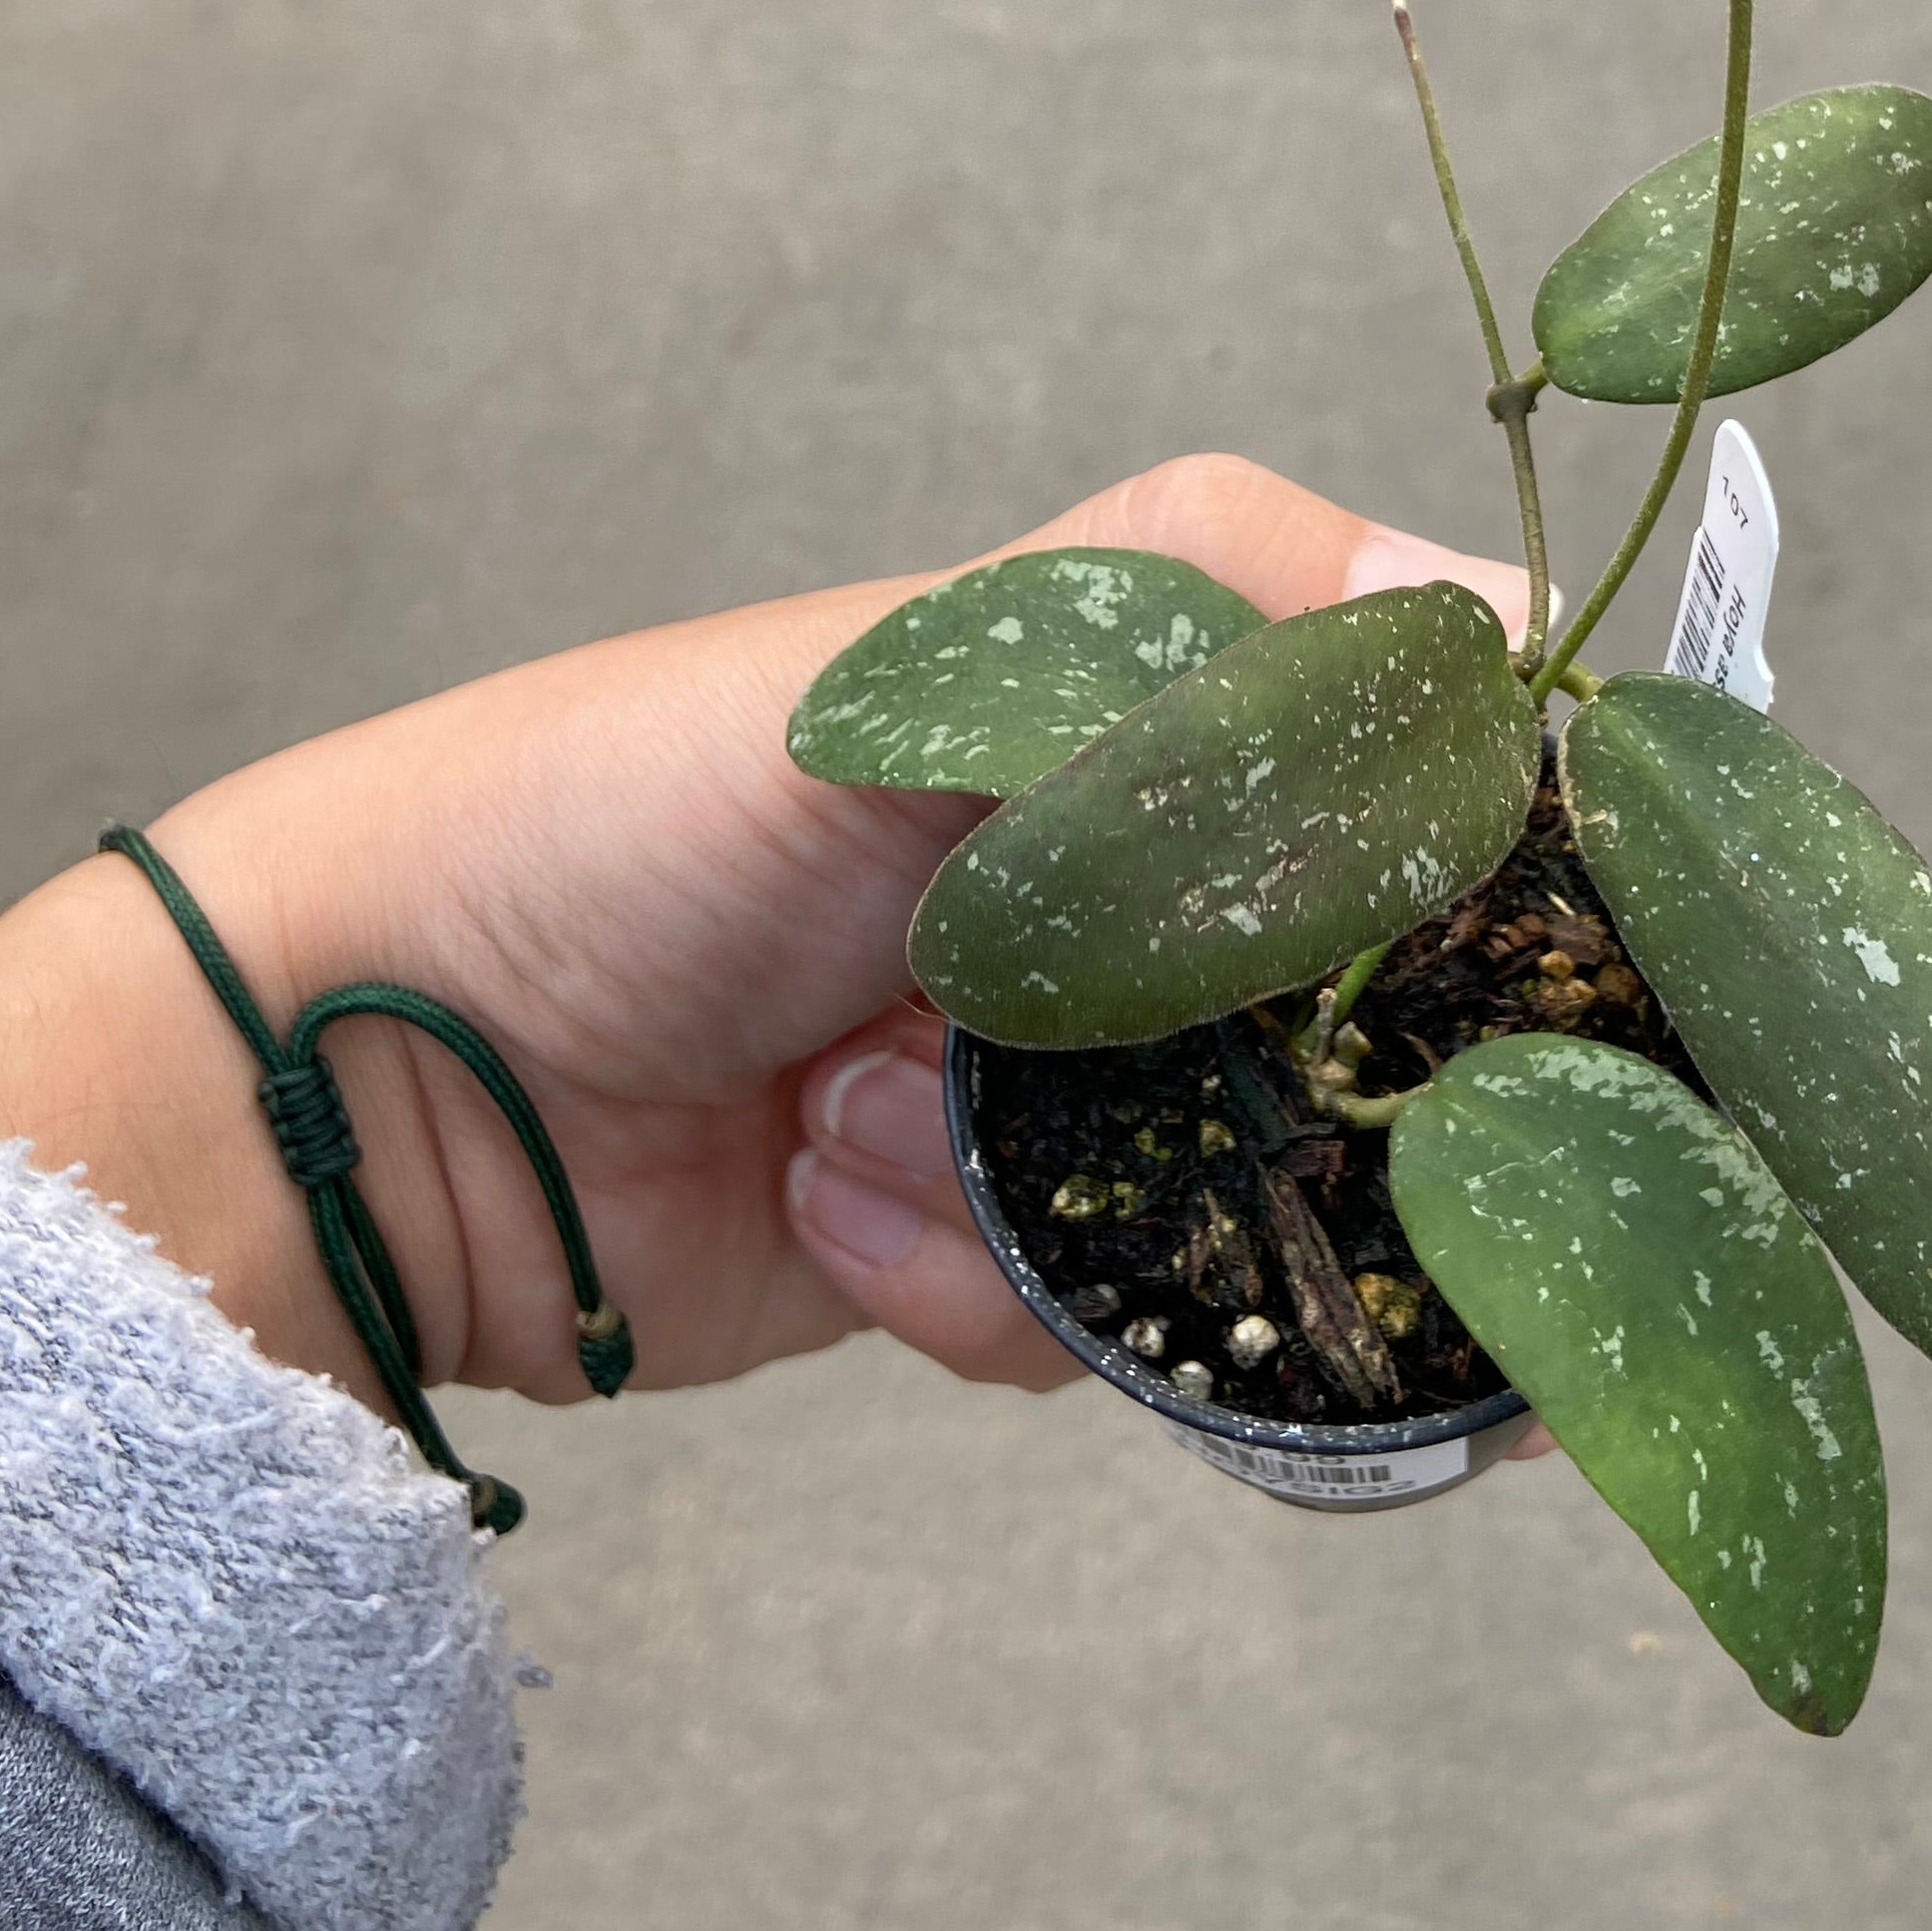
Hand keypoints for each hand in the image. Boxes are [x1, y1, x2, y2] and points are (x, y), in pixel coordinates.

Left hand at [0, 459, 1524, 1418]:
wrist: (366, 1088)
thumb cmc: (612, 818)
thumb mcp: (900, 682)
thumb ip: (1197, 640)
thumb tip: (1500, 616)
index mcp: (1144, 686)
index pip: (1432, 748)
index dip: (1516, 849)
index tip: (1565, 950)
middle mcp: (1144, 872)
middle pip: (1396, 1009)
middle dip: (1349, 1103)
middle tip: (1315, 1148)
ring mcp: (1080, 1070)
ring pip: (1274, 1196)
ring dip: (1095, 1203)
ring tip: (879, 1132)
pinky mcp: (1002, 1243)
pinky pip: (1123, 1314)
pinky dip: (984, 1289)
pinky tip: (828, 1198)